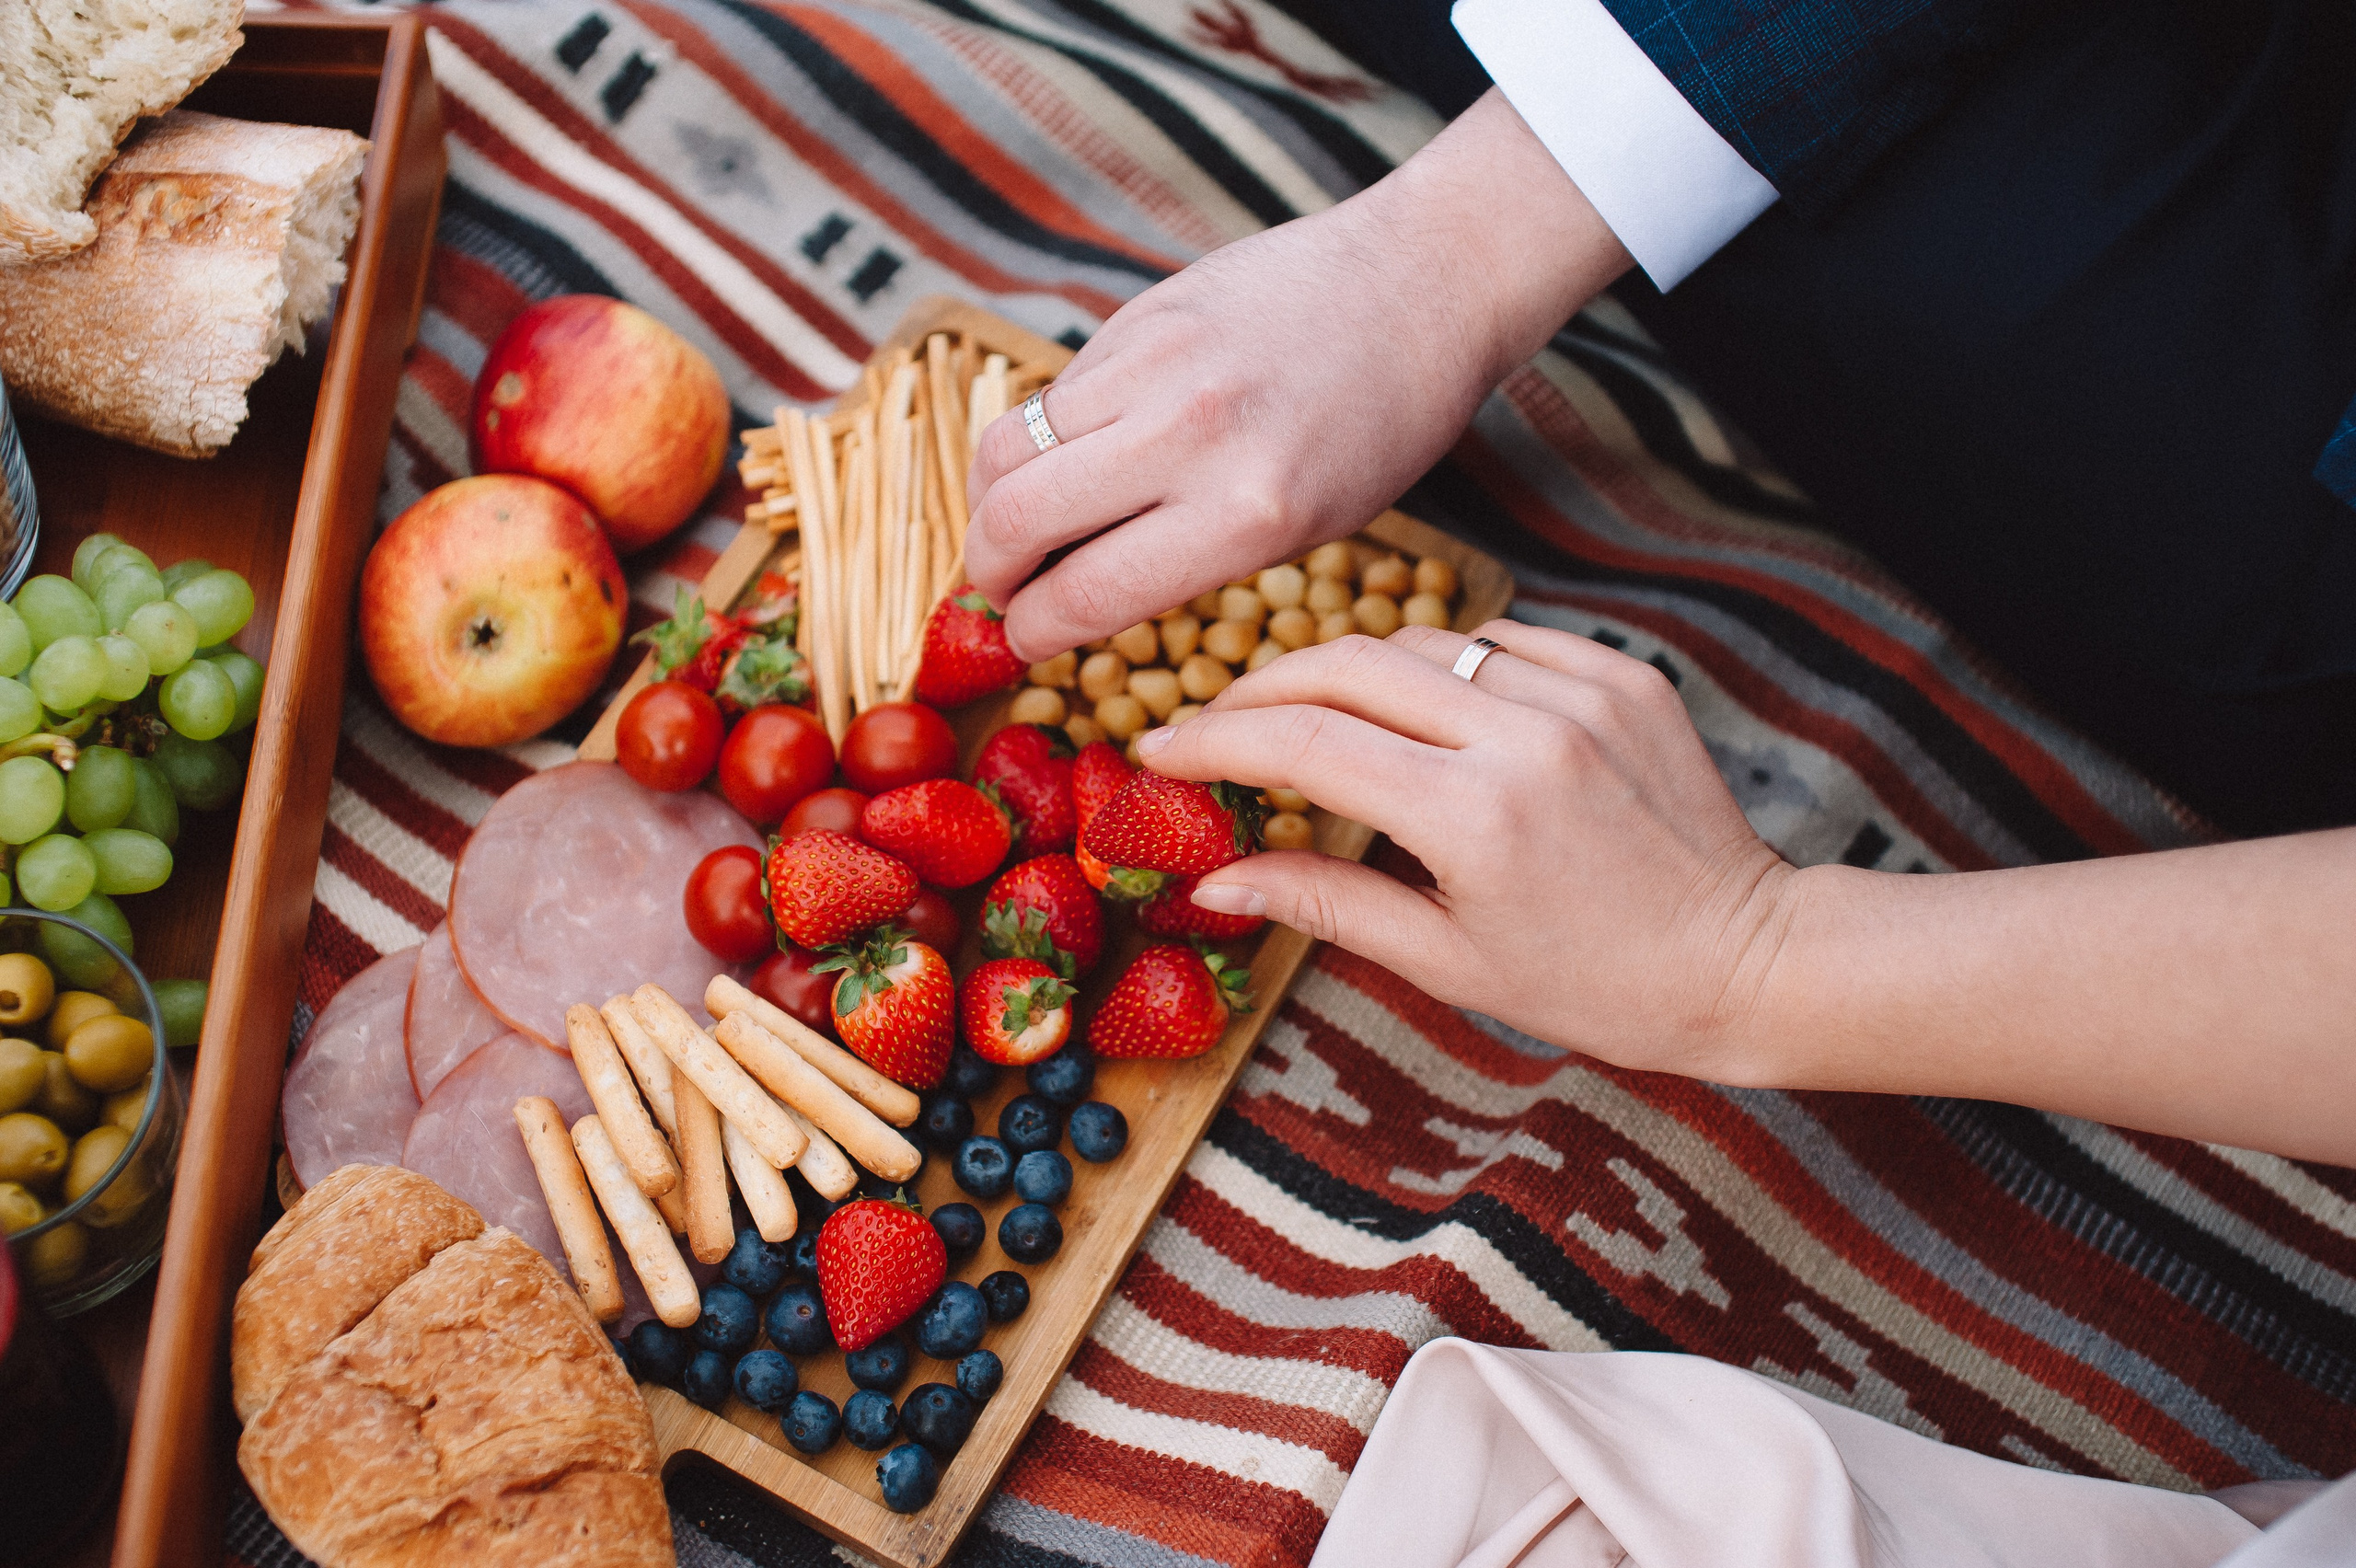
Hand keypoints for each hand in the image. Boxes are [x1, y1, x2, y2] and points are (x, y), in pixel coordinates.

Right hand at [963, 91, 1630, 661]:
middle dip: (988, 572)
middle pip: (1016, 519)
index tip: (1024, 641)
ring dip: (988, 502)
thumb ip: (1188, 556)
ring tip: (1008, 529)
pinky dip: (1033, 440)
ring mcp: (1155, 365)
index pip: (1085, 593)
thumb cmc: (1377, 426)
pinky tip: (1057, 463)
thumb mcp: (1306, 523)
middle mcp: (1190, 436)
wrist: (1416, 284)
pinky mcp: (1138, 315)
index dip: (1032, 630)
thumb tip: (1073, 592)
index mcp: (1246, 513)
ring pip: (1007, 448)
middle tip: (997, 590)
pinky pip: (1050, 394)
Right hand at [1134, 622, 1794, 1078]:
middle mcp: (1526, 735)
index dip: (1216, 740)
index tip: (1160, 747)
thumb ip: (1326, 903)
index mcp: (1475, 816)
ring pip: (1424, 640)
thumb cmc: (1597, 984)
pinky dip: (1448, 667)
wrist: (1748, 959)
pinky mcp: (1622, 673)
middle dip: (1264, 684)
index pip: (1306, 744)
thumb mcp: (1448, 960)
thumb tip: (1213, 880)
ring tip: (1316, 718)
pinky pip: (1502, 639)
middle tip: (1218, 720)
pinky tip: (1427, 711)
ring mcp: (1581, 692)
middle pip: (1349, 663)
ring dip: (1354, 671)